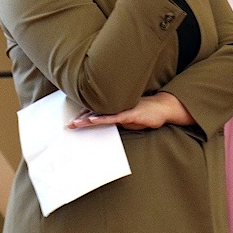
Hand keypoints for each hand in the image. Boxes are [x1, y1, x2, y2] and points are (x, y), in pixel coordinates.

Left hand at [67, 92, 193, 130]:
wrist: (163, 108)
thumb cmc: (147, 114)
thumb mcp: (129, 120)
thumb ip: (118, 120)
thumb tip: (107, 123)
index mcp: (115, 108)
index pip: (96, 112)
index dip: (84, 116)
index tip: (73, 122)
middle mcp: (117, 107)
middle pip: (95, 112)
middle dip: (81, 118)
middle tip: (68, 125)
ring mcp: (123, 109)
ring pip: (102, 114)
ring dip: (87, 119)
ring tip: (75, 124)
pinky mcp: (130, 114)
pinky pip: (114, 117)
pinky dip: (102, 119)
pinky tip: (92, 120)